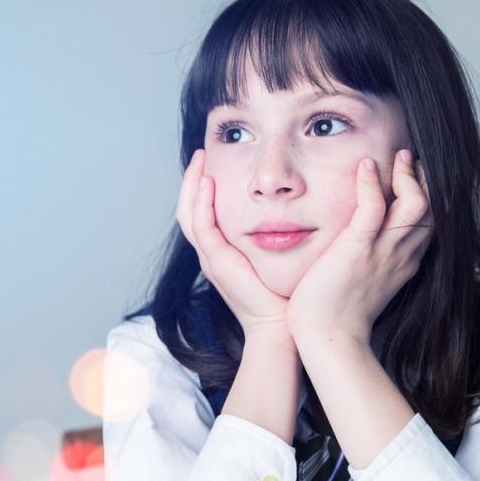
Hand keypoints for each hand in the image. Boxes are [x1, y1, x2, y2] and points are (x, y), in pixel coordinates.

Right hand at [176, 148, 290, 336]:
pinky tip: (208, 183)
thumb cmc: (284, 295)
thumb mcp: (276, 258)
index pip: (201, 213)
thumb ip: (275, 235)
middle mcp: (210, 254)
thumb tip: (292, 209)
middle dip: (191, 180)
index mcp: (221, 253)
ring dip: (191, 186)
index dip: (201, 188)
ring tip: (200, 161)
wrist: (281, 327)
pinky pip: (203, 228)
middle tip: (201, 153)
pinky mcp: (218, 264)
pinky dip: (201, 204)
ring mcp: (211, 259)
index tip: (211, 162)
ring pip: (188, 215)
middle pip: (187, 210)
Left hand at [284, 149, 432, 345]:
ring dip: (409, 176)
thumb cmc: (336, 314)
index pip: (430, 224)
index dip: (430, 198)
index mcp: (405, 264)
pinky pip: (374, 208)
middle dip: (427, 181)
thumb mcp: (366, 283)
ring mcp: (383, 252)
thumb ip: (373, 262)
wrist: (327, 336)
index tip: (418, 177)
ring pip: (416, 205)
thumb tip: (365, 247)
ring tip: (400, 156)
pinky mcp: (359, 249)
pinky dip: (373, 183)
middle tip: (413, 159)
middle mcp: (401, 255)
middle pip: (433, 210)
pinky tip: (366, 166)